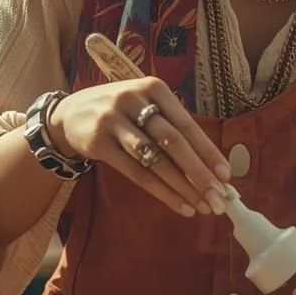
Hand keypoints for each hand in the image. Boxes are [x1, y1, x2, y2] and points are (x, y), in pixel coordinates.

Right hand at [47, 79, 230, 218]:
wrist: (69, 114)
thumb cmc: (120, 111)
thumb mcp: (145, 105)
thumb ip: (173, 127)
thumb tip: (210, 164)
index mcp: (154, 89)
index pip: (187, 124)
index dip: (208, 151)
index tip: (226, 175)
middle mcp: (134, 101)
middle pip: (173, 142)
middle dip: (199, 173)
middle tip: (219, 198)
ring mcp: (114, 122)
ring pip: (156, 160)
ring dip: (182, 187)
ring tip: (202, 205)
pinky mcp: (98, 144)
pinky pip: (136, 174)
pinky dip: (161, 192)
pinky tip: (179, 205)